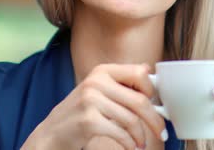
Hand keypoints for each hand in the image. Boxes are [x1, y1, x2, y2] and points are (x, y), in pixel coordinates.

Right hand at [21, 63, 166, 149]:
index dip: (152, 90)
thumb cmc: (80, 113)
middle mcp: (97, 82)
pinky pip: (120, 133)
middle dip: (155, 119)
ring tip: (141, 143)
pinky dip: (129, 143)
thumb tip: (149, 74)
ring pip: (132, 119)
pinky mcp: (88, 120)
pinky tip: (131, 147)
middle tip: (161, 131)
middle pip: (140, 100)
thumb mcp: (98, 91)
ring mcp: (91, 100)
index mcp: (103, 71)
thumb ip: (121, 84)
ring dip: (141, 136)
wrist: (51, 134)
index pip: (140, 73)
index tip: (156, 104)